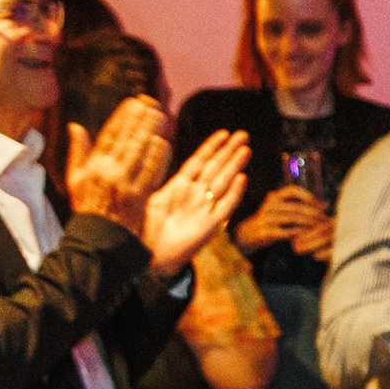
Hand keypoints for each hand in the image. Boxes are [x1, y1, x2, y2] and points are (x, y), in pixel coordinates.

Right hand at [67, 95, 170, 235]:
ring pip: (141, 154)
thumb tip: (75, 126)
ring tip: (161, 116)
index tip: (132, 102)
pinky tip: (165, 142)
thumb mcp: (75, 179)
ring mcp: (126, 185)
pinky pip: (151, 173)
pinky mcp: (140, 197)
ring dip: (151, 133)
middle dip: (140, 119)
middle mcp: (110, 173)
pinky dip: (158, 157)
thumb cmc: (86, 206)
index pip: (109, 135)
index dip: (122, 117)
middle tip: (151, 103)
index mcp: (94, 167)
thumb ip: (78, 151)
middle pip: (128, 140)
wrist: (98, 237)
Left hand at [141, 128, 250, 274]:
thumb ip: (154, 178)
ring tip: (245, 150)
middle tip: (243, 135)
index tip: (224, 133)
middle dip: (229, 151)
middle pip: (215, 169)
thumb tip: (151, 153)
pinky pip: (225, 207)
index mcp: (179, 187)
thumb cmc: (144, 228)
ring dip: (234, 166)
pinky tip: (242, 180)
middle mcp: (195, 195)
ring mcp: (203, 209)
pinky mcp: (209, 226)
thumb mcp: (147, 197)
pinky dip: (234, 193)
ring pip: (223, 183)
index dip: (211, 147)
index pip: (199, 162)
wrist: (148, 254)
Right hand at [238, 185, 335, 258]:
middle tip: (325, 219)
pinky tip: (307, 236)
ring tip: (319, 227)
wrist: (248, 234)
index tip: (322, 205)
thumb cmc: (272, 220)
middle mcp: (270, 205)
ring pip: (292, 219)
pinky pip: (285, 232)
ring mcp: (266, 219)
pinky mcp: (265, 232)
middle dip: (314, 213)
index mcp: (274, 197)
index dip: (309, 196)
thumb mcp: (281, 208)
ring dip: (308, 224)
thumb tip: (324, 204)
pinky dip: (298, 234)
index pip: (293, 191)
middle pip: (296, 207)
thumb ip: (298, 205)